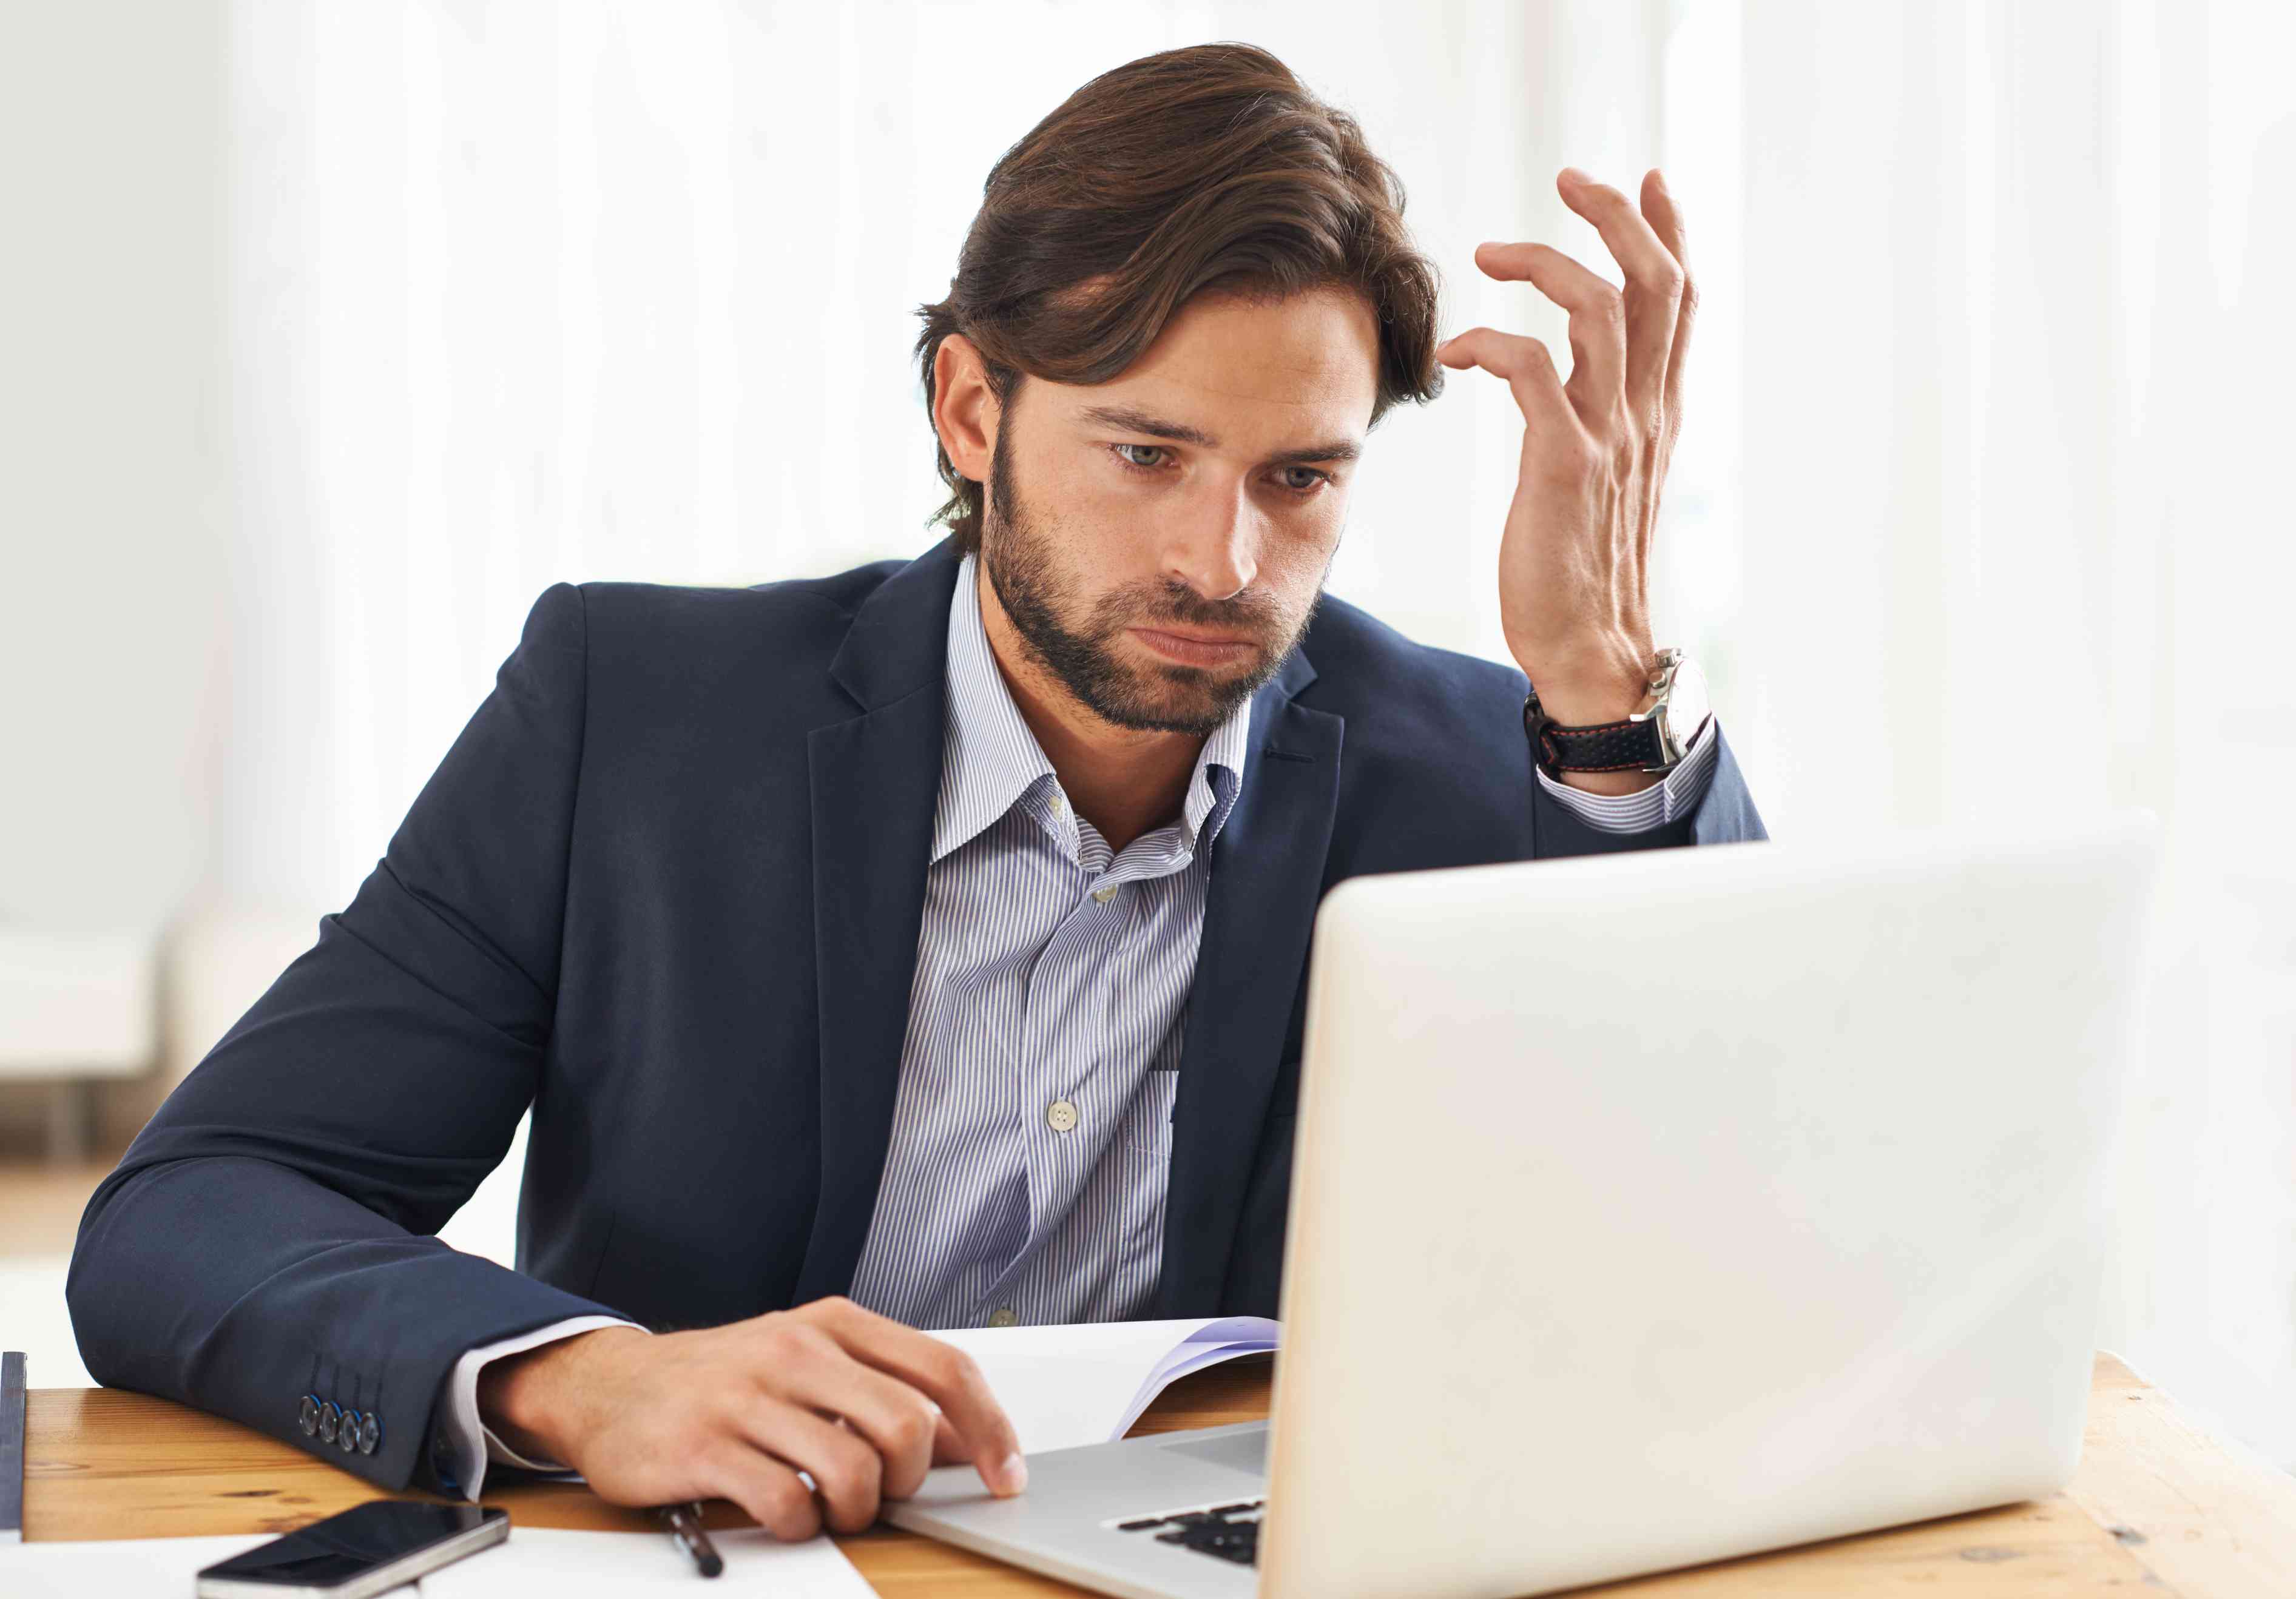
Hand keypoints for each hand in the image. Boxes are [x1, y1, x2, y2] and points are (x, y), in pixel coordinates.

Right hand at [477, 1295, 1025, 1538]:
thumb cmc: (726, 1380)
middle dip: (909, 1480)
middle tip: (883, 1494)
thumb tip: (965, 1441)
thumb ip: (887, 1393)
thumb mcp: (813, 1366)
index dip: (988, 1428)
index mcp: (835, 1324)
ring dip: (855, 1511)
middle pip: (908, 1426)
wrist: (612, 1387)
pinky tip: (785, 1515)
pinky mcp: (704, 1446)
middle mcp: (797, 1348)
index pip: (943, 1368)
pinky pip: (786, 1503)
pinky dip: (801, 1526)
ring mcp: (748, 1395)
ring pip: (852, 1469)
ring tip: (830, 1507)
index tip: (1006, 1473)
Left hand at [1436, 167, 1697, 756]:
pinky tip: (1456, 351)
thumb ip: (1604, 414)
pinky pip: (1533, 370)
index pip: (1682, 300)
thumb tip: (1581, 372)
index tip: (1645, 179)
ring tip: (1493, 253)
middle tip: (1570, 178)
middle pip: (1656, 282)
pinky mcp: (1564, 465)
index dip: (1669, 231)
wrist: (1592, 647)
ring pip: (1600, 308)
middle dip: (1617, 215)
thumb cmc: (1584, 566)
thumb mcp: (1606, 474)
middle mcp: (1643, 414)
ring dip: (1545, 262)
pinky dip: (1491, 342)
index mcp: (1658, 412)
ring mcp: (1609, 437)